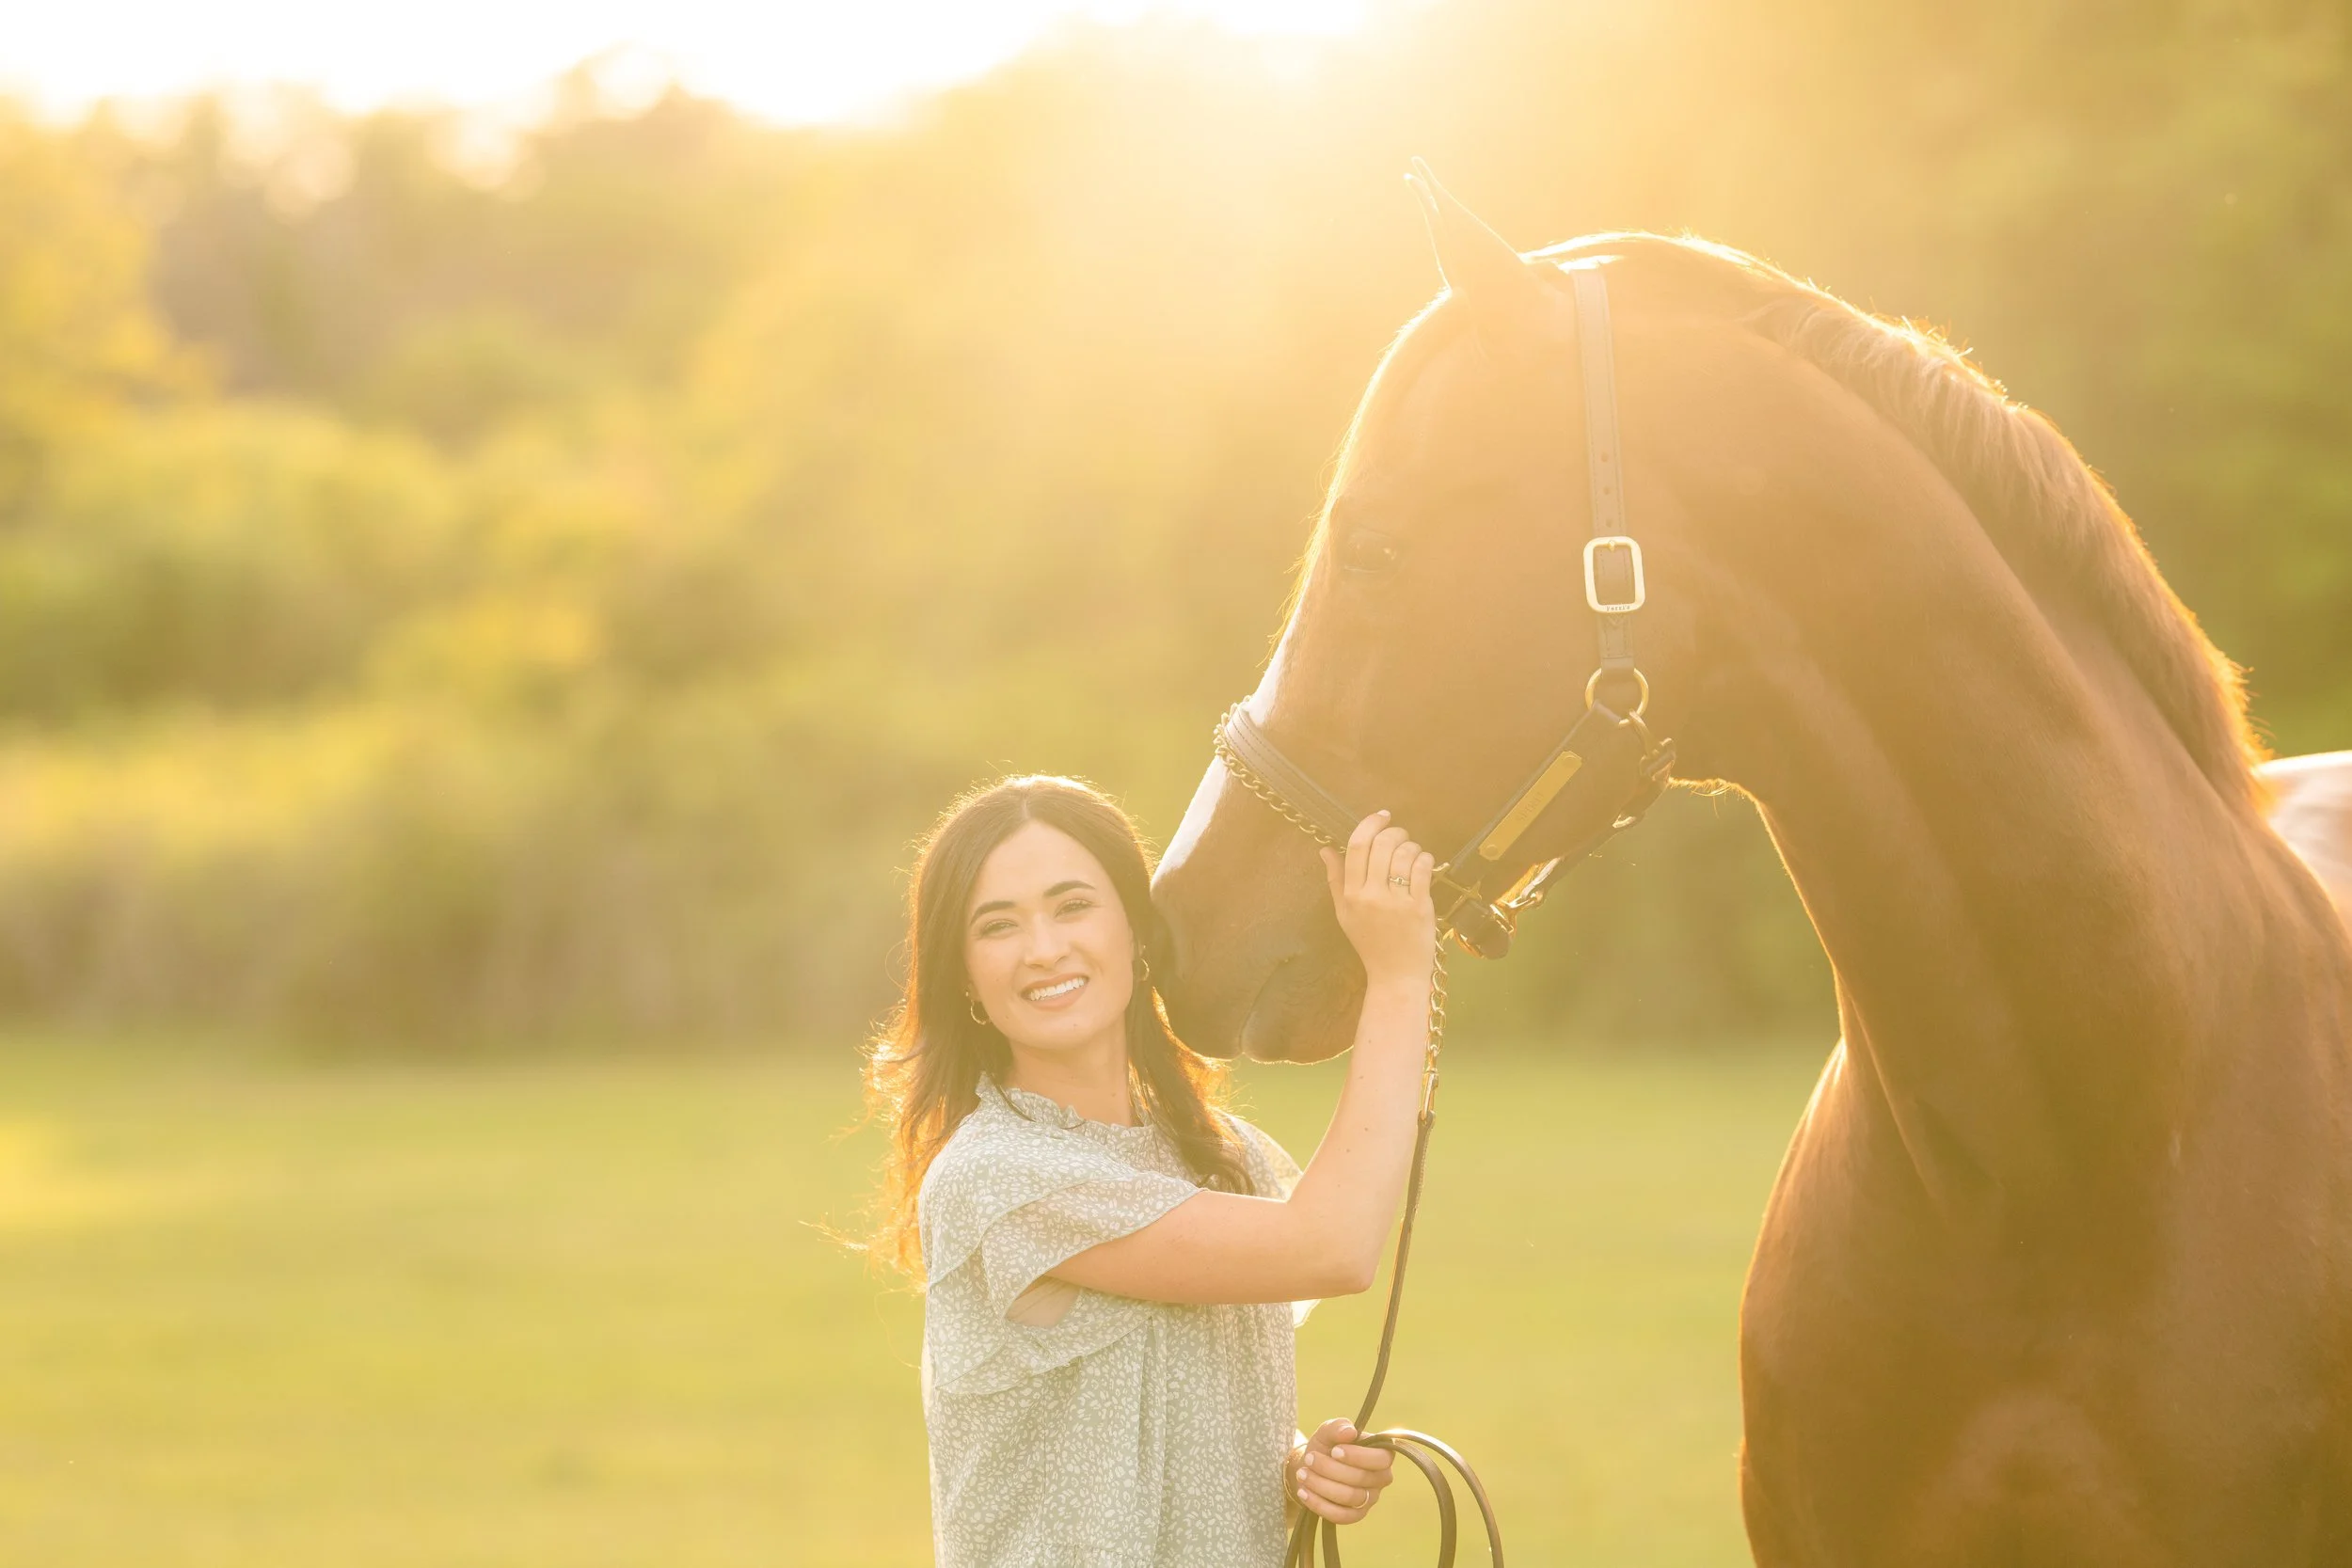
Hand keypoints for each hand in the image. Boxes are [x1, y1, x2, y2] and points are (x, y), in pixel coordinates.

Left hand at [1288, 1418, 1395, 1524]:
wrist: (1312, 1468)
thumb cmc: (1327, 1446)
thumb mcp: (1328, 1431)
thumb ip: (1338, 1426)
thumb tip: (1350, 1431)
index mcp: (1382, 1455)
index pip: (1382, 1459)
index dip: (1359, 1457)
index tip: (1334, 1451)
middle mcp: (1381, 1478)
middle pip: (1361, 1479)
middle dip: (1330, 1469)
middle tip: (1309, 1459)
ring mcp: (1370, 1499)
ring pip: (1349, 1497)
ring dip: (1321, 1485)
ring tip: (1302, 1474)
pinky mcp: (1356, 1515)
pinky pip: (1341, 1516)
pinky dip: (1320, 1504)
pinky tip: (1304, 1492)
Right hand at [1320, 811, 1436, 989]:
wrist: (1395, 975)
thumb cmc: (1370, 944)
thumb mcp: (1345, 913)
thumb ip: (1336, 880)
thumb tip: (1325, 850)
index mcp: (1352, 895)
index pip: (1356, 847)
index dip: (1369, 824)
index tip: (1380, 817)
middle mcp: (1372, 896)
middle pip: (1382, 845)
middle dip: (1394, 832)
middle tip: (1400, 835)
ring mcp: (1397, 902)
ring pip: (1405, 854)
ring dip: (1412, 845)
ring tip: (1412, 852)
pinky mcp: (1420, 907)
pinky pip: (1423, 869)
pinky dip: (1425, 859)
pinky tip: (1423, 863)